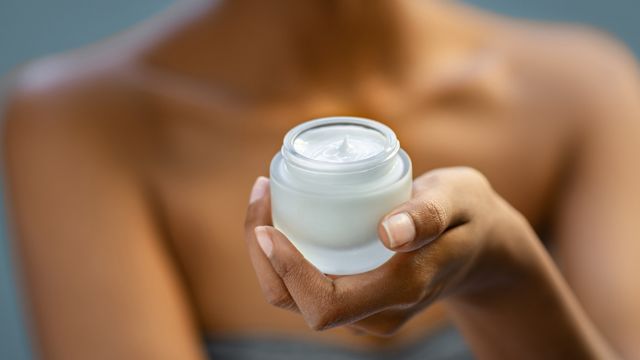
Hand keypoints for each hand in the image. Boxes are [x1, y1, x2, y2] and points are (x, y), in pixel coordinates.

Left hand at [244, 167, 531, 335]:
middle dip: (263, 254)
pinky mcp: (357, 295)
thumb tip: (388, 232)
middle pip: (295, 301)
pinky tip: (284, 212)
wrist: (481, 245)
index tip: (267, 226)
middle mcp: (376, 311)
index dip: (288, 271)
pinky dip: (284, 251)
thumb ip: (430, 215)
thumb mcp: (460, 202)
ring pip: (294, 295)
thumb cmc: (470, 217)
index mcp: (401, 290)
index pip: (325, 303)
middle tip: (262, 192)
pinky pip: (305, 283)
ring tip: (265, 195)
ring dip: (267, 252)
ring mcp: (364, 308)